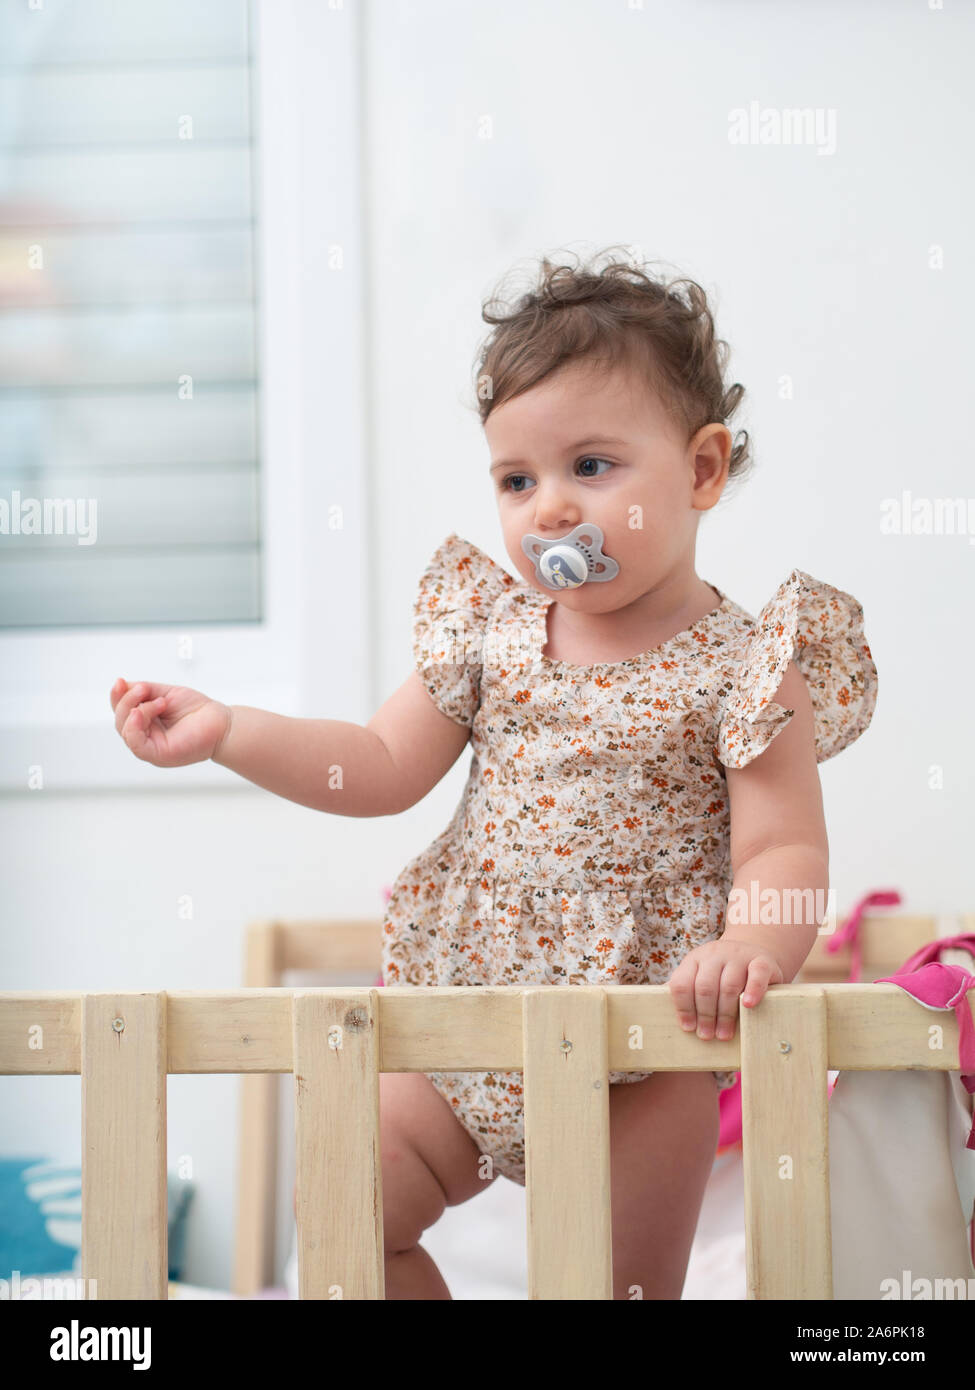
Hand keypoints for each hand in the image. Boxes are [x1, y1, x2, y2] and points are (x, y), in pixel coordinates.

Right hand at [110, 677, 230, 767]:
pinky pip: (136, 743)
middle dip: (126, 701)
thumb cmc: (197, 710)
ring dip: (136, 710)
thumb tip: (122, 685)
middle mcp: (145, 736)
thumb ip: (143, 691)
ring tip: (159, 702)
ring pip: (125, 730)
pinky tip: (140, 713)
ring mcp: (150, 747)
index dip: (117, 696)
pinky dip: (133, 727)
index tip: (120, 682)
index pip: (122, 710)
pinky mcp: (157, 755)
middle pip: (120, 720)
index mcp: (145, 722)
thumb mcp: (165, 693)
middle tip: (144, 689)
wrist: (221, 723)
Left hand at [667, 939, 784, 1040]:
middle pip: (705, 987)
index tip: (688, 1028)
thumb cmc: (723, 973)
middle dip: (705, 1015)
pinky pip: (757, 974)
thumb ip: (687, 990)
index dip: (683, 1008)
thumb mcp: (701, 975)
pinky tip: (748, 1006)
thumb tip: (662, 1013)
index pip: (682, 983)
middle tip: (707, 1036)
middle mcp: (714, 955)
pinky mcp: (762, 960)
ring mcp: (738, 956)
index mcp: (694, 960)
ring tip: (724, 1034)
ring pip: (729, 985)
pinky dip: (753, 991)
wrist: (754, 951)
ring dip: (725, 1013)